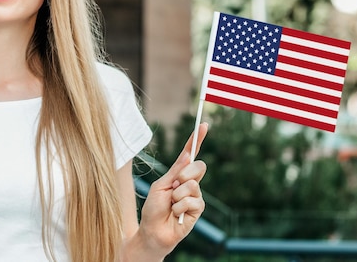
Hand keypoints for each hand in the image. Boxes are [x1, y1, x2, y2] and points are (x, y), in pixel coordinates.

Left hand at [137, 123, 207, 256]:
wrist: (153, 231)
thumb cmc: (153, 209)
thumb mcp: (160, 186)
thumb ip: (175, 172)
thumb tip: (188, 156)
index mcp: (179, 174)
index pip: (190, 154)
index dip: (197, 140)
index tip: (203, 125)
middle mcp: (190, 182)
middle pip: (198, 166)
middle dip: (185, 174)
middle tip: (174, 187)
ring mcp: (195, 196)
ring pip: (193, 185)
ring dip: (177, 195)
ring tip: (171, 205)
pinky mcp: (198, 210)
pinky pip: (193, 201)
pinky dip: (180, 207)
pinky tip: (176, 214)